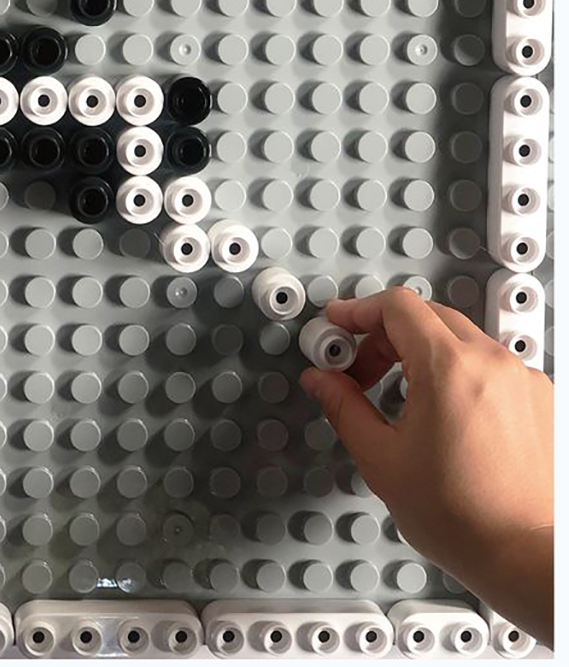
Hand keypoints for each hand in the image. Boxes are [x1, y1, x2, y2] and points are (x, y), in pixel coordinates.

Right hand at [300, 289, 552, 642]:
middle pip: (426, 315)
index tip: (339, 323)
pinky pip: (488, 363)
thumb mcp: (381, 459)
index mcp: (449, 368)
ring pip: (458, 337)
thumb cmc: (465, 519)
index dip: (357, 310)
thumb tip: (323, 381)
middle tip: (358, 367)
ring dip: (420, 350)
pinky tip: (439, 409)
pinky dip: (456, 370)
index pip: (396, 306)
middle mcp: (492, 363)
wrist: (526, 557)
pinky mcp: (539, 399)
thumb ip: (344, 407)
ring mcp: (521, 379)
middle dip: (383, 334)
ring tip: (399, 392)